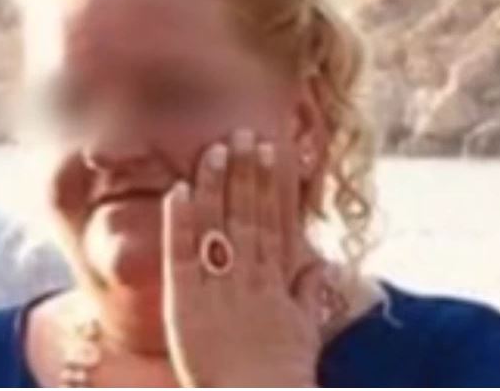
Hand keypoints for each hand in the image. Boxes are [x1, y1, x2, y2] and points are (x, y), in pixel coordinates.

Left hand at [160, 129, 328, 386]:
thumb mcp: (304, 331)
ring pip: (219, 229)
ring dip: (217, 187)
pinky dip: (180, 225)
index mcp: (276, 283)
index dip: (272, 187)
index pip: (273, 224)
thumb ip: (308, 294)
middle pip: (248, 217)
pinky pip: (181, 259)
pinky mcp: (186, 307)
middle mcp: (250, 280)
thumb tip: (321, 266)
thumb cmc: (283, 376)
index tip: (273, 151)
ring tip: (214, 149)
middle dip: (246, 175)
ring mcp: (220, 291)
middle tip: (243, 134)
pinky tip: (178, 192)